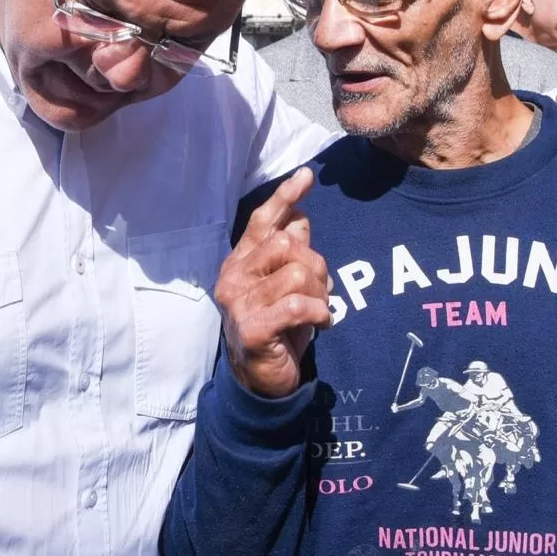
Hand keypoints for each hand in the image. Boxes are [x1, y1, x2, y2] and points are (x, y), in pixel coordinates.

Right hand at [216, 167, 330, 398]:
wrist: (261, 380)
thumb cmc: (276, 327)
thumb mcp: (286, 284)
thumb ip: (290, 252)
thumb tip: (301, 217)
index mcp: (240, 261)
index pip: (261, 221)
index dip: (284, 196)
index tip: (307, 175)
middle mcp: (233, 276)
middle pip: (288, 245)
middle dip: (317, 266)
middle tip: (321, 291)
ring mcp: (239, 302)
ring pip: (298, 274)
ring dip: (320, 294)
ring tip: (319, 310)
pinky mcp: (252, 328)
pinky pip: (298, 305)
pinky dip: (320, 313)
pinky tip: (322, 323)